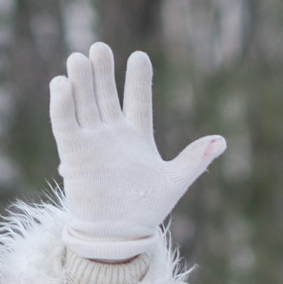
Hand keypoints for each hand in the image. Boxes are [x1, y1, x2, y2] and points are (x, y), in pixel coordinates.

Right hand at [49, 43, 225, 261]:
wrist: (118, 235)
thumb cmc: (145, 209)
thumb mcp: (174, 181)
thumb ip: (194, 159)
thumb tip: (221, 141)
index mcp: (137, 136)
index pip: (137, 100)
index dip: (138, 80)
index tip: (139, 56)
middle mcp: (112, 134)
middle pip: (106, 95)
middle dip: (103, 72)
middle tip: (100, 48)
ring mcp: (92, 142)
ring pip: (84, 104)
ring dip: (81, 82)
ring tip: (79, 57)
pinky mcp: (73, 153)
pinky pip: (65, 124)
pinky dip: (62, 105)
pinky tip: (61, 83)